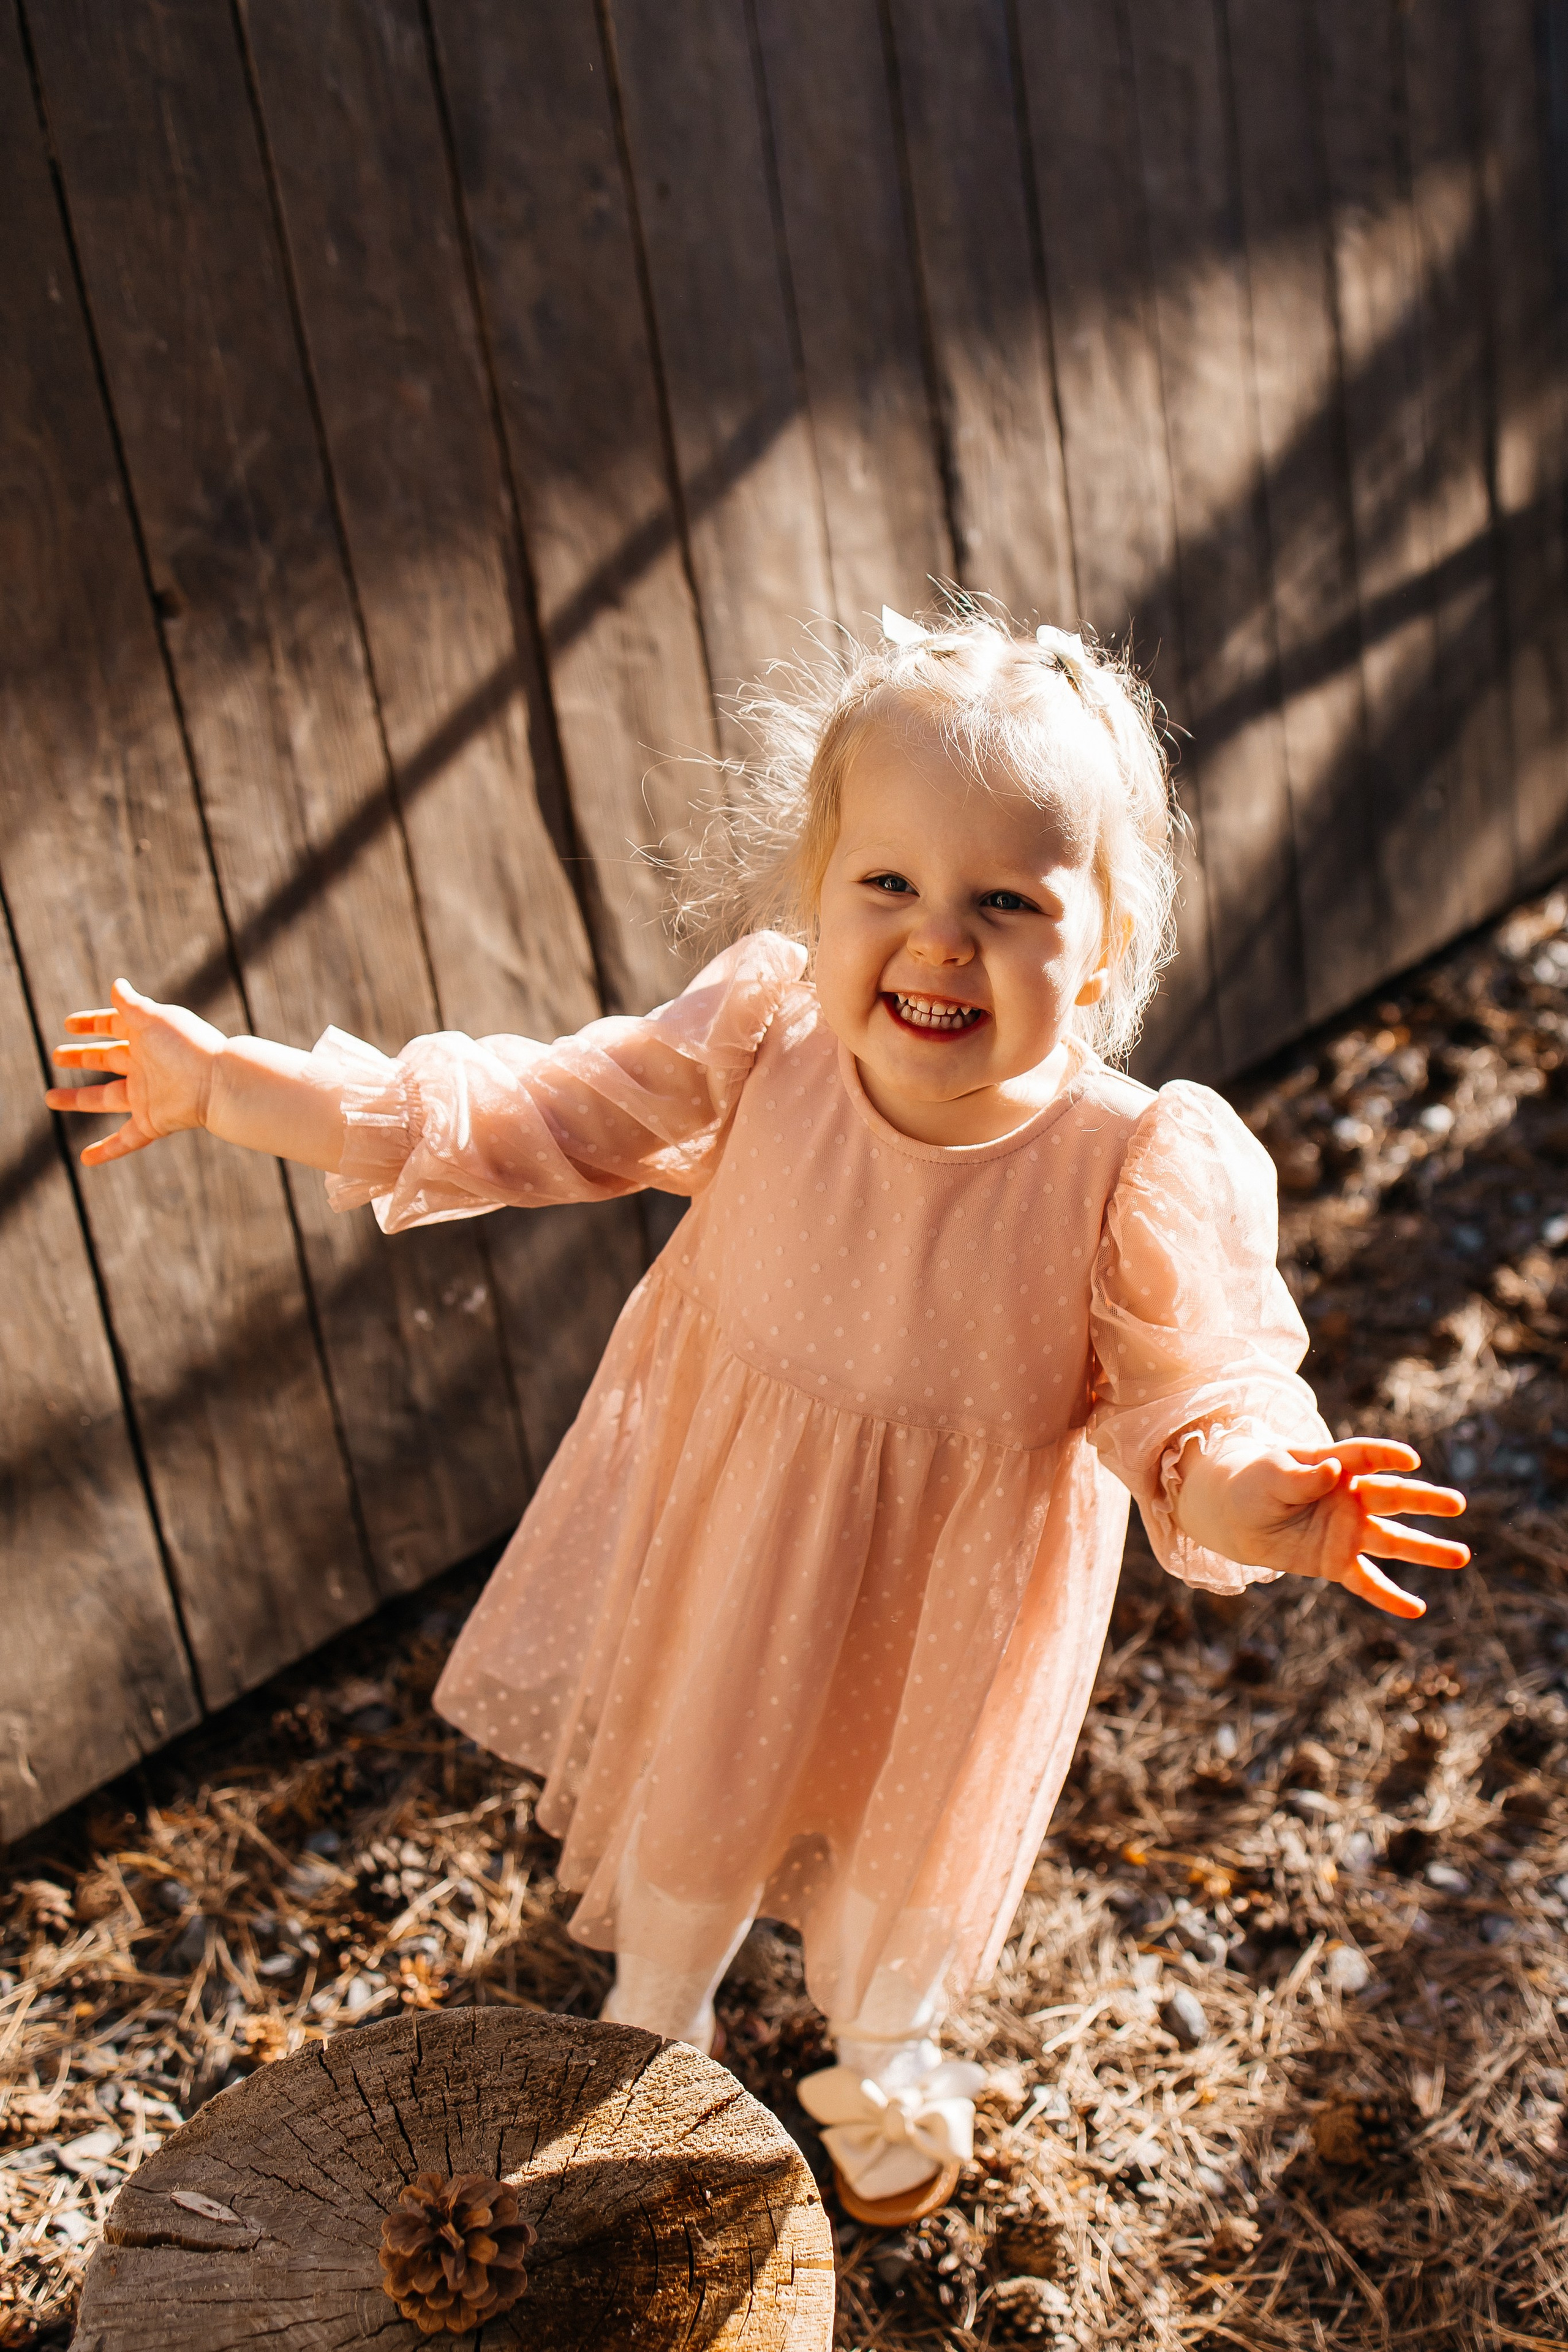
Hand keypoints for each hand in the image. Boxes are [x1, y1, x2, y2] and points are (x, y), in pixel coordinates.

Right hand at [47, 979, 224, 1165]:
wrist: (218, 1082)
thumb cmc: (187, 1045)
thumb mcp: (153, 1018)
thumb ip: (131, 1005)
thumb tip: (116, 985)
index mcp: (147, 1037)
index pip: (113, 1026)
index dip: (90, 1024)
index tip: (68, 1024)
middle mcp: (145, 1065)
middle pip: (106, 1061)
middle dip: (81, 1058)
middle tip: (56, 1056)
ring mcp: (147, 1095)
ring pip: (104, 1099)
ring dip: (76, 1100)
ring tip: (49, 1098)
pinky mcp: (152, 1122)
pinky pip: (125, 1140)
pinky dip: (106, 1151)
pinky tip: (85, 1159)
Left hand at [1172, 1437, 1468, 1618]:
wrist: (1234, 1516)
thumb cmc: (1256, 1483)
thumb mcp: (1272, 1473)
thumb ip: (1303, 1476)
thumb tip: (1330, 1470)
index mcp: (1336, 1465)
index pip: (1366, 1457)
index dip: (1387, 1456)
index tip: (1410, 1459)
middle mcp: (1351, 1498)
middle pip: (1393, 1497)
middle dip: (1425, 1500)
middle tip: (1457, 1503)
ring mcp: (1348, 1531)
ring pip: (1393, 1541)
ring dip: (1427, 1549)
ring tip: (1461, 1556)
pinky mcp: (1337, 1561)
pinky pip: (1367, 1581)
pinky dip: (1389, 1597)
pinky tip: (1416, 1609)